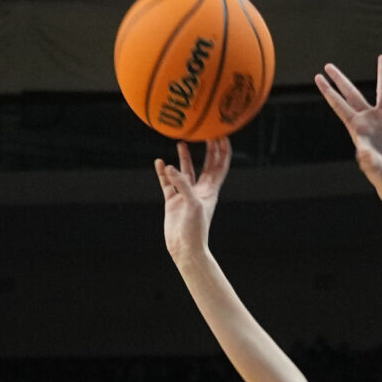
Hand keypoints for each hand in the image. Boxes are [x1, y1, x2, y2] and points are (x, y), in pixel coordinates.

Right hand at [155, 137, 230, 262]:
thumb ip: (183, 184)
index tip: (221, 134)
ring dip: (184, 157)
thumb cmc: (195, 230)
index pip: (220, 165)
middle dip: (207, 149)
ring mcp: (185, 195)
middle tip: (204, 132)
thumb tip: (169, 167)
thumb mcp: (192, 204)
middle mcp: (200, 190)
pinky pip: (167, 183)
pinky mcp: (172, 201)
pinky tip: (160, 162)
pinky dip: (163, 172)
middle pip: (206, 165)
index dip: (222, 150)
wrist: (185, 249)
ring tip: (181, 142)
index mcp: (211, 190)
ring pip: (185, 171)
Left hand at [315, 55, 381, 213]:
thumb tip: (363, 153)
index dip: (328, 91)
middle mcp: (367, 118)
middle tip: (328, 65)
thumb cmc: (377, 172)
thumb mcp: (369, 164)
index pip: (339, 104)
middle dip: (340, 79)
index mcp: (355, 126)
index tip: (318, 77)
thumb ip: (365, 157)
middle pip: (352, 93)